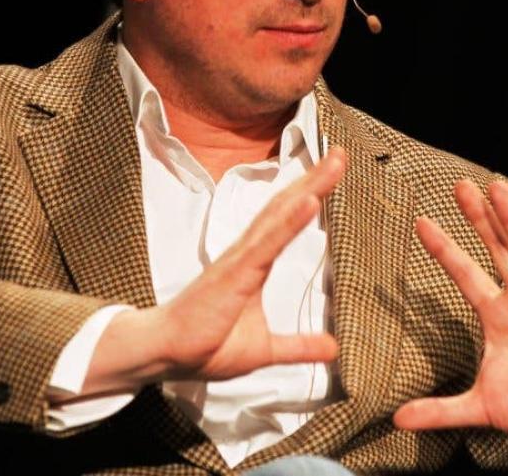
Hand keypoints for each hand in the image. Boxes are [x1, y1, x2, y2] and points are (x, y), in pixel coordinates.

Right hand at [76, 147, 345, 395]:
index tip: (334, 170)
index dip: (310, 193)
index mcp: (254, 264)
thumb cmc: (205, 346)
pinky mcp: (234, 274)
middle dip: (315, 178)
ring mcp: (240, 261)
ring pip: (279, 216)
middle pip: (286, 207)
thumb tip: (331, 349)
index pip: (287, 221)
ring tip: (332, 164)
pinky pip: (267, 244)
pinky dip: (290, 221)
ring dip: (308, 188)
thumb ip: (298, 345)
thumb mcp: (264, 349)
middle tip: (340, 153)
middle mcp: (247, 254)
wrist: (167, 355)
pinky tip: (309, 201)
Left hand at [393, 180, 507, 451]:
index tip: (421, 222)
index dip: (445, 248)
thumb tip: (396, 421)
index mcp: (496, 314)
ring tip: (500, 190)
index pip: (465, 273)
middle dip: (479, 219)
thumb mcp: (479, 406)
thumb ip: (439, 410)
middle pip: (496, 250)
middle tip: (461, 186)